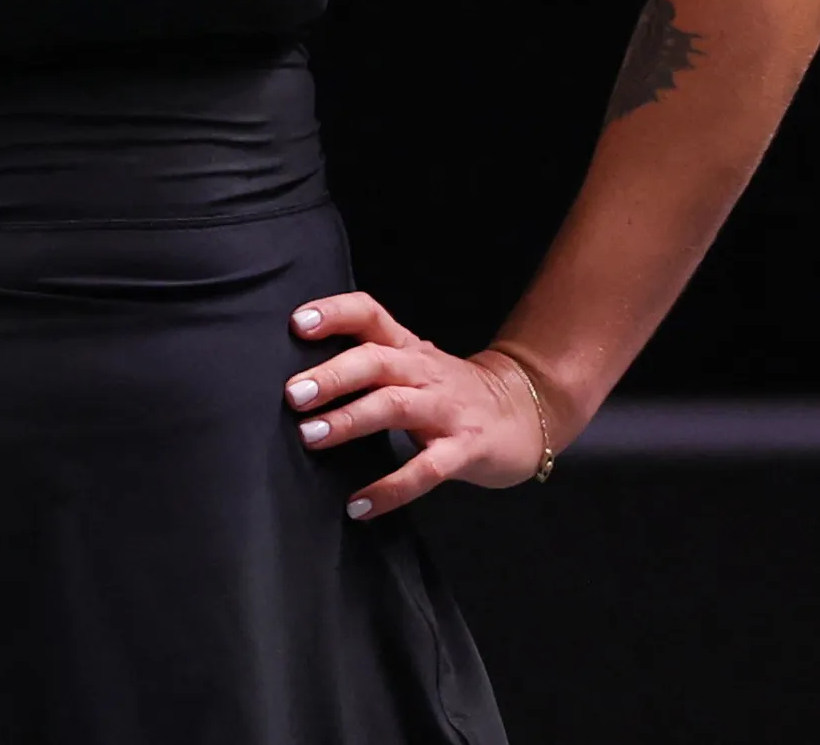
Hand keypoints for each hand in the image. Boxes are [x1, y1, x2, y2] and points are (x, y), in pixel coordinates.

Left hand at [282, 291, 544, 517]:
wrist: (525, 411)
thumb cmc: (450, 391)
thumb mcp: (413, 364)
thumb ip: (368, 363)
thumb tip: (298, 376)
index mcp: (406, 347)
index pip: (370, 313)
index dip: (335, 313)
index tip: (297, 323)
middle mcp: (423, 372)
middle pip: (375, 360)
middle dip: (332, 375)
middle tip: (293, 395)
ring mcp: (445, 410)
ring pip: (394, 406)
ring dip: (351, 420)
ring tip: (311, 437)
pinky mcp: (464, 449)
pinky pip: (425, 470)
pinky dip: (390, 488)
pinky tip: (359, 505)